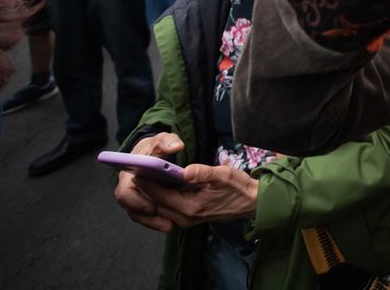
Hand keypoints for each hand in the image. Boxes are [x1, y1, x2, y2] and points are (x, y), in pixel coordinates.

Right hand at [113, 132, 184, 233]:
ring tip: (170, 226)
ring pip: (139, 215)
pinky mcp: (142, 203)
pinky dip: (156, 221)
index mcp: (128, 172)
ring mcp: (134, 196)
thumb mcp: (163, 140)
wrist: (154, 152)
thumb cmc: (157, 146)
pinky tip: (170, 225)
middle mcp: (127, 187)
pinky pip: (146, 217)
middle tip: (167, 222)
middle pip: (131, 207)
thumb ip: (168, 141)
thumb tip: (176, 146)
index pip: (124, 192)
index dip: (136, 202)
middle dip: (148, 216)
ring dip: (153, 222)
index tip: (152, 207)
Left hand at [141, 164, 258, 227]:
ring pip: (160, 207)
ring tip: (145, 175)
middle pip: (156, 204)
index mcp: (191, 207)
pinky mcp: (189, 218)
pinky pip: (168, 209)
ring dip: (152, 194)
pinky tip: (160, 184)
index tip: (137, 168)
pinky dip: (160, 198)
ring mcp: (187, 220)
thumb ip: (203, 173)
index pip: (160, 195)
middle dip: (146, 188)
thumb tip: (184, 171)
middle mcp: (185, 218)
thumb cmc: (239, 187)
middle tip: (137, 169)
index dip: (147, 182)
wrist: (252, 203)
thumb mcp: (224, 175)